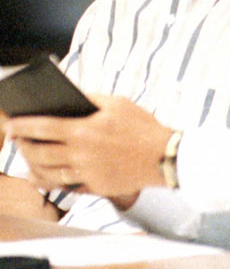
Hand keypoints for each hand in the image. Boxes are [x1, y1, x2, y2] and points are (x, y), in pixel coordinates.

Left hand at [3, 95, 172, 197]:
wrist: (162, 156)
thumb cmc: (142, 126)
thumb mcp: (118, 103)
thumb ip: (92, 99)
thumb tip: (71, 95)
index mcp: (85, 129)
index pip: (43, 127)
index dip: (23, 125)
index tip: (11, 123)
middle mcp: (81, 153)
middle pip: (39, 152)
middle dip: (23, 145)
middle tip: (17, 140)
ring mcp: (86, 173)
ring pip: (47, 173)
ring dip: (32, 164)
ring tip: (28, 157)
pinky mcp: (94, 186)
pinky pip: (64, 185)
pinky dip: (50, 180)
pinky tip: (46, 174)